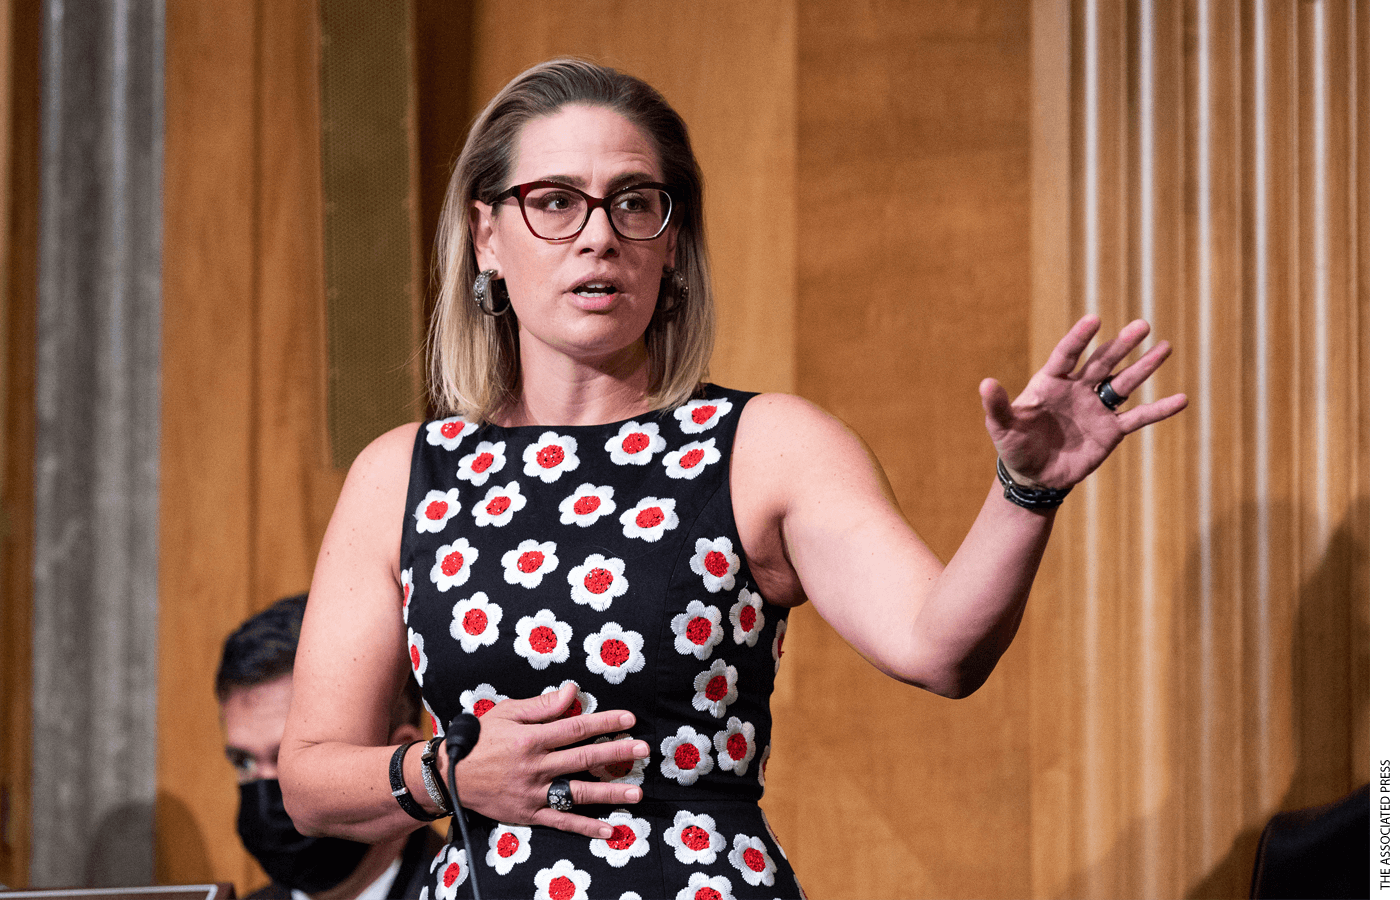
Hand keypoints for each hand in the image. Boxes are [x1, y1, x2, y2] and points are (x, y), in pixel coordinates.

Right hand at [444, 682, 647, 838]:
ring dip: (609, 793)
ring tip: (636, 793)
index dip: (604, 722)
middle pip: (584, 758)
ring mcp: (534, 792)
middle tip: (643, 750)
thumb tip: (572, 691)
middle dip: (616, 753)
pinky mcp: (529, 813)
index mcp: (531, 738)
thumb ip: (543, 705)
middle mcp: (535, 766)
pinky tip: (608, 829)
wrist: (449, 774)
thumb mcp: (507, 712)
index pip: (575, 728)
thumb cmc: (479, 738)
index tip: (629, 718)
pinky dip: (585, 827)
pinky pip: (561, 822)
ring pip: (577, 792)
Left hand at [980, 315, 1187, 489]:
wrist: (1033, 475)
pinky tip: (1181, 399)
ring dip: (1144, 367)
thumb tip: (984, 383)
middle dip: (1121, 345)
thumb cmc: (1014, 447)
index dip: (1079, 338)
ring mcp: (1096, 408)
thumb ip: (997, 406)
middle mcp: (1078, 389)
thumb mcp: (1002, 427)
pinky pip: (1138, 418)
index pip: (1067, 355)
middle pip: (1102, 362)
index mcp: (1051, 382)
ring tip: (1165, 347)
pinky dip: (1159, 410)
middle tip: (1142, 325)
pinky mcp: (1111, 431)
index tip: (1094, 320)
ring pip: (1124, 383)